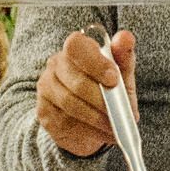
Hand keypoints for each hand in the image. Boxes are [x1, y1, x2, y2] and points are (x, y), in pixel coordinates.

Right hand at [37, 29, 132, 157]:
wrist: (89, 118)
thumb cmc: (106, 88)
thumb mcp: (121, 73)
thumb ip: (123, 56)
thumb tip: (126, 38)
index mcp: (75, 48)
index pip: (76, 46)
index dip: (95, 63)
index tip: (114, 79)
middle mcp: (55, 65)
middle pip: (75, 81)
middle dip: (101, 99)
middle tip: (119, 113)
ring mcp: (46, 88)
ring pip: (70, 104)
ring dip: (96, 118)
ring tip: (114, 127)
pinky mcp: (43, 112)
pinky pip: (64, 122)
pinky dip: (88, 130)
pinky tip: (101, 133)